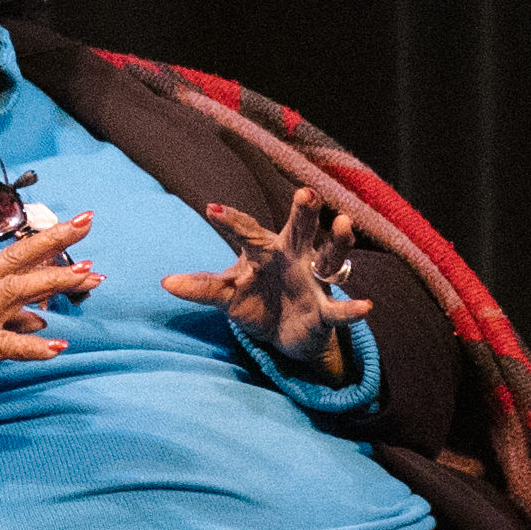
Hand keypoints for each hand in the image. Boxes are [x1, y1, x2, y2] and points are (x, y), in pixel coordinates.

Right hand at [0, 210, 101, 397]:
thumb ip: (12, 315)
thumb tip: (43, 318)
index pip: (20, 256)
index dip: (52, 243)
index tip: (81, 226)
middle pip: (19, 256)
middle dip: (55, 240)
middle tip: (87, 223)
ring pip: (17, 289)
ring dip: (53, 280)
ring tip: (87, 276)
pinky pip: (5, 344)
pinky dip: (32, 346)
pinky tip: (58, 347)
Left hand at [162, 188, 371, 381]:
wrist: (287, 337)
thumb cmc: (258, 304)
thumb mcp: (227, 296)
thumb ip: (201, 287)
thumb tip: (164, 282)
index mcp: (265, 249)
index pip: (246, 231)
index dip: (230, 221)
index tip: (210, 209)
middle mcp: (294, 257)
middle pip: (299, 229)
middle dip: (304, 211)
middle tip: (305, 192)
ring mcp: (314, 281)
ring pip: (330, 256)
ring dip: (338, 241)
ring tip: (344, 223)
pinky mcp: (325, 310)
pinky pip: (340, 308)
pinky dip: (353, 308)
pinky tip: (366, 306)